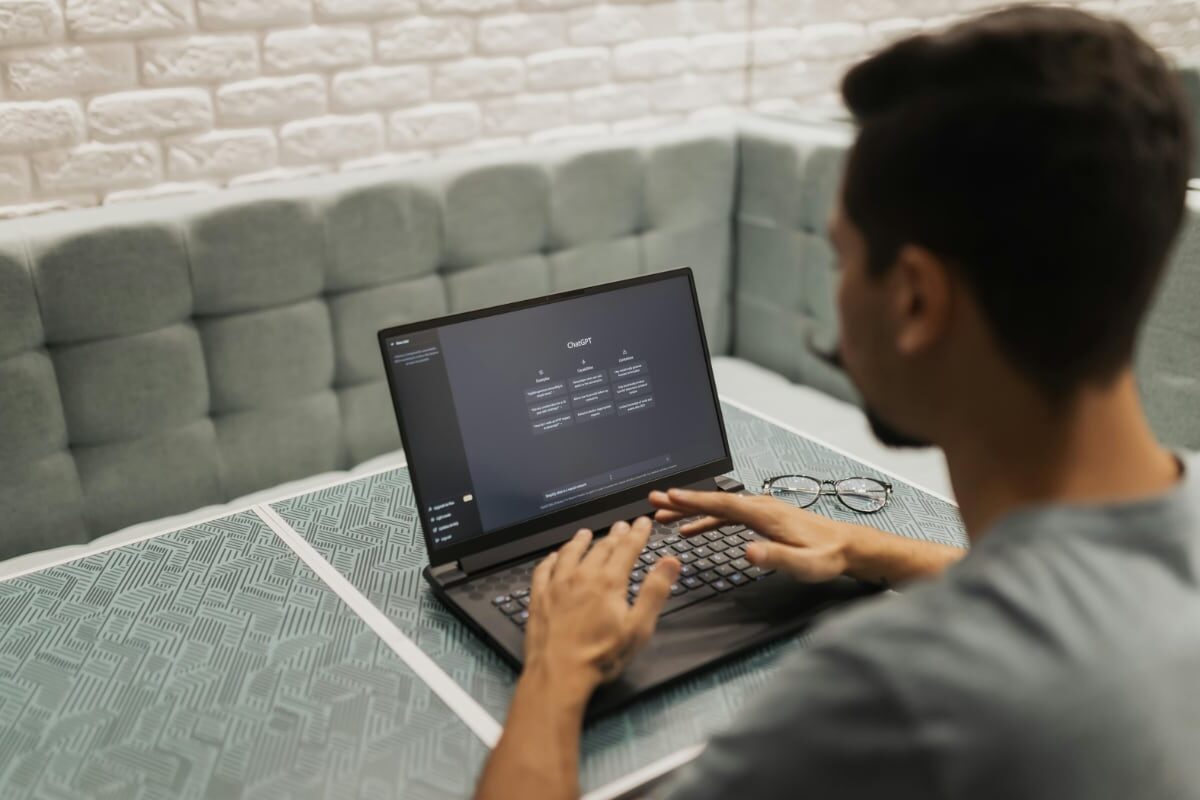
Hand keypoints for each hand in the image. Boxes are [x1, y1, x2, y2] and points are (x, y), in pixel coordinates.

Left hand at [524, 517, 680, 698]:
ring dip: (580, 541)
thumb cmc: (601, 655)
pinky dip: (551, 559)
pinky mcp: (539, 598)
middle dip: (614, 535)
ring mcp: (557, 585)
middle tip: (621, 526)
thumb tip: (670, 562)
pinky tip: (553, 557)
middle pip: (601, 548)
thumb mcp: (638, 627)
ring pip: (570, 553)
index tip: (643, 522)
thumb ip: (655, 591)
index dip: (637, 533)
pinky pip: (544, 570)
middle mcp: (582, 576)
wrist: (559, 673)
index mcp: (609, 582)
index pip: (627, 549)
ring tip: (586, 533)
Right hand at [650, 487, 964, 585]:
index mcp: (765, 514)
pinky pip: (728, 514)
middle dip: (683, 500)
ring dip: (691, 509)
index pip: (723, 503)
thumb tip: (748, 552)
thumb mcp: (804, 565)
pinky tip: (694, 528)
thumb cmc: (828, 557)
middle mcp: (761, 506)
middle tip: (654, 501)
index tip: (669, 496)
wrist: (849, 548)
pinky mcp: (763, 518)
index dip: (694, 500)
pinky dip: (707, 517)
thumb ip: (776, 559)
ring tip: (664, 514)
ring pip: (718, 506)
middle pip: (715, 500)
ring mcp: (762, 510)